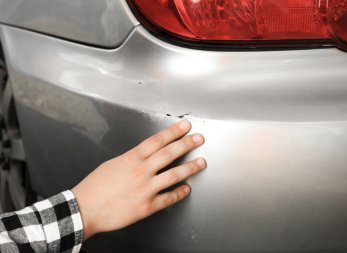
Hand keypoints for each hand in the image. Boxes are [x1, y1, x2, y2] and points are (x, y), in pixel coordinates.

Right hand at [72, 120, 205, 239]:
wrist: (84, 209)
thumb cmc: (95, 188)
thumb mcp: (112, 164)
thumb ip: (131, 159)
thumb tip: (144, 156)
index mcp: (132, 159)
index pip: (157, 140)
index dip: (174, 132)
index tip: (185, 127)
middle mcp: (141, 171)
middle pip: (169, 153)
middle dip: (187, 144)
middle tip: (198, 139)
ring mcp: (146, 188)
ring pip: (174, 174)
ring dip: (190, 168)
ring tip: (201, 163)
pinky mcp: (147, 206)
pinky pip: (168, 198)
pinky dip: (179, 193)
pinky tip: (186, 189)